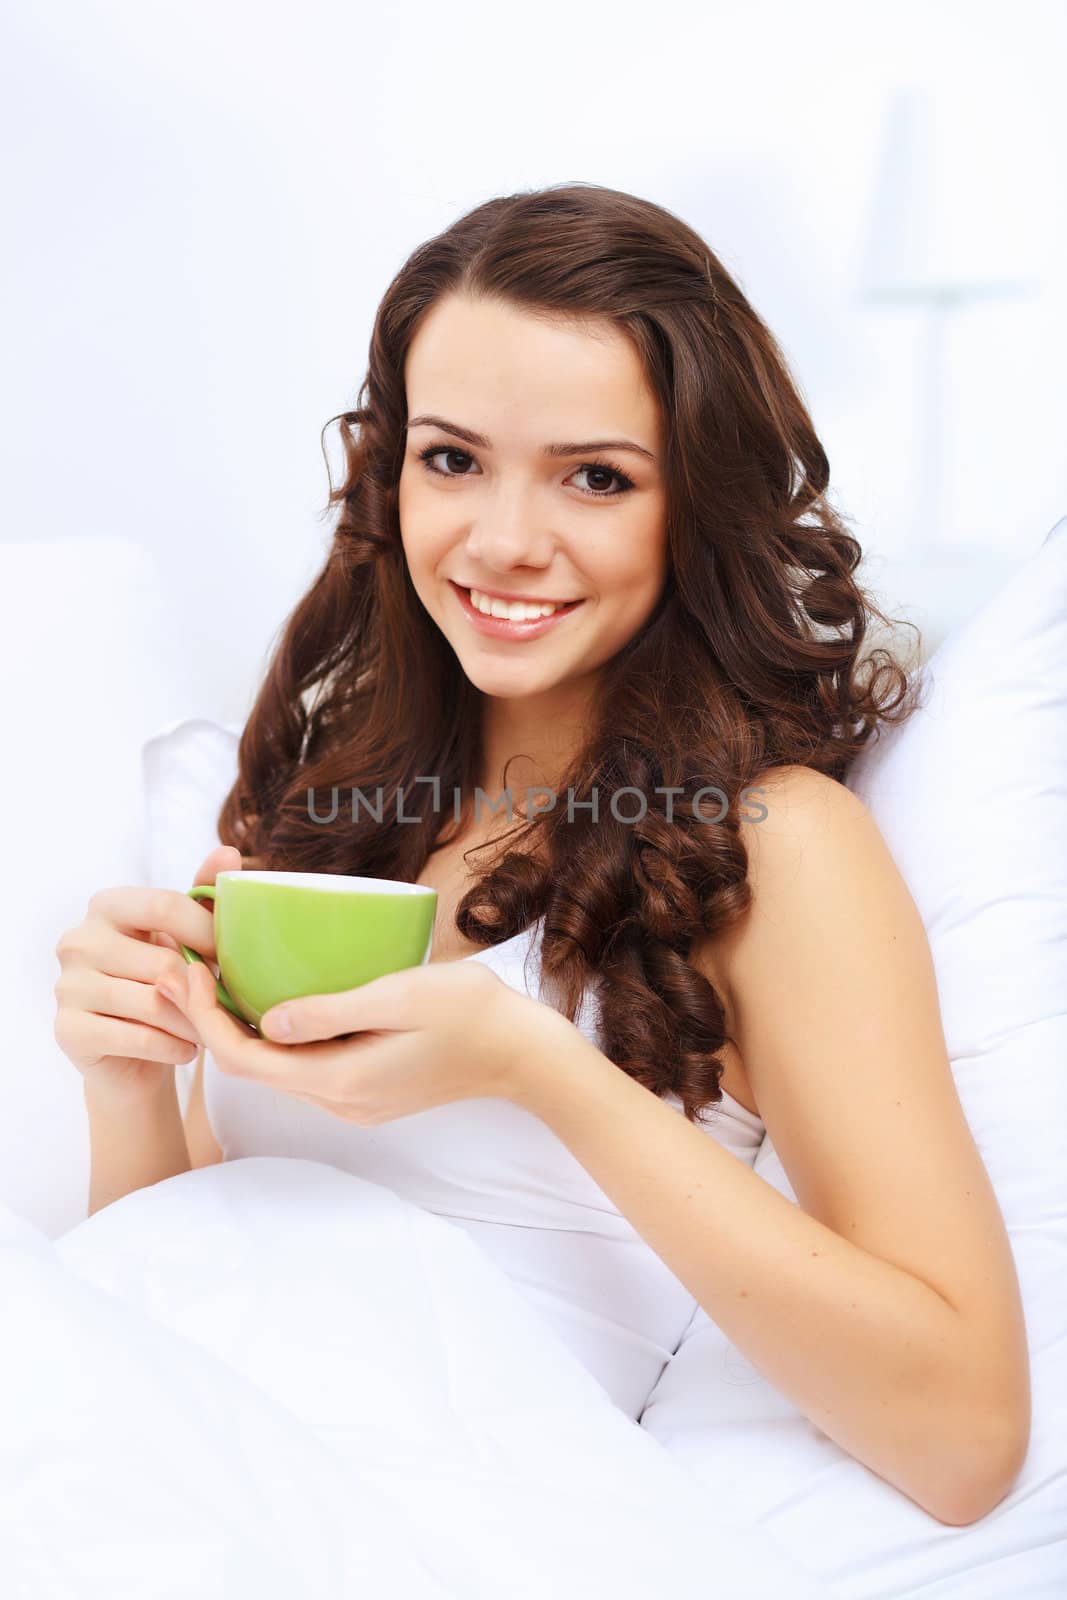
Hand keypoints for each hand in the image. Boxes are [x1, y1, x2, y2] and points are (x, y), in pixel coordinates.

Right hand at [53, 845, 241, 1104]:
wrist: (131, 1055)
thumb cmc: (163, 984)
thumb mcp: (183, 937)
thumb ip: (203, 894)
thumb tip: (229, 852)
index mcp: (107, 905)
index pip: (166, 905)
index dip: (209, 932)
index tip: (233, 958)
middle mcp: (78, 940)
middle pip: (163, 961)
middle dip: (203, 989)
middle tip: (226, 1006)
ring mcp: (67, 986)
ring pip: (153, 1003)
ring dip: (193, 1023)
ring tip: (210, 1030)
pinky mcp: (68, 1030)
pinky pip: (138, 1037)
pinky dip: (173, 1047)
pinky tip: (186, 1049)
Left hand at [156, 953, 567, 1124]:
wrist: (522, 1053)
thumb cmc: (471, 1013)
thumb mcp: (401, 997)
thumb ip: (332, 1011)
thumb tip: (265, 1018)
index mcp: (341, 1080)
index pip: (246, 1058)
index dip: (205, 1016)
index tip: (186, 968)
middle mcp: (339, 1100)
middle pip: (252, 1066)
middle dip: (210, 1019)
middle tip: (184, 965)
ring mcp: (353, 1100)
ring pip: (276, 1066)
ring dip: (241, 1026)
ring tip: (217, 973)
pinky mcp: (366, 1089)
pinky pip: (303, 1064)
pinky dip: (275, 1033)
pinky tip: (272, 995)